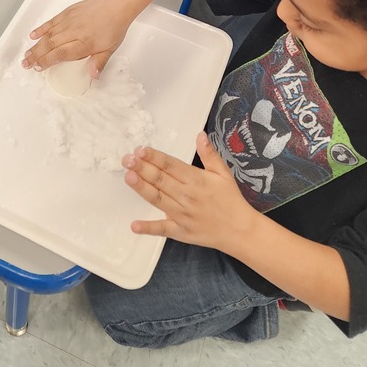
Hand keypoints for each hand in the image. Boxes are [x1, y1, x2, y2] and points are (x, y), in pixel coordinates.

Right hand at [22, 0, 129, 75]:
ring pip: (47, 35)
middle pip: (49, 45)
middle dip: (35, 56)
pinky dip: (41, 29)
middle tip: (25, 64)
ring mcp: (69, 21)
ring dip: (35, 45)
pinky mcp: (67, 12)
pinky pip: (51, 22)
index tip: (37, 68)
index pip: (60, 54)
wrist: (116, 4)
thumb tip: (93, 76)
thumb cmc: (114, 25)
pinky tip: (33, 35)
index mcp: (84, 43)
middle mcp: (74, 32)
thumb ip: (99, 62)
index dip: (47, 61)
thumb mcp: (110, 48)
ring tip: (26, 54)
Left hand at [123, 135, 255, 251]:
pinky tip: (134, 225)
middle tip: (126, 159)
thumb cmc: (230, 199)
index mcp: (196, 180)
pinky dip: (148, 228)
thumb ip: (210, 154)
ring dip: (142, 188)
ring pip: (158, 199)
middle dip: (142, 168)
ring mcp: (182, 215)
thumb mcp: (223, 173)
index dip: (154, 157)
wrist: (240, 231)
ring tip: (128, 177)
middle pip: (161, 180)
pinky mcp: (180, 232)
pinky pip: (162, 229)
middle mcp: (186, 196)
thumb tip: (199, 134)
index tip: (140, 149)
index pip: (171, 165)